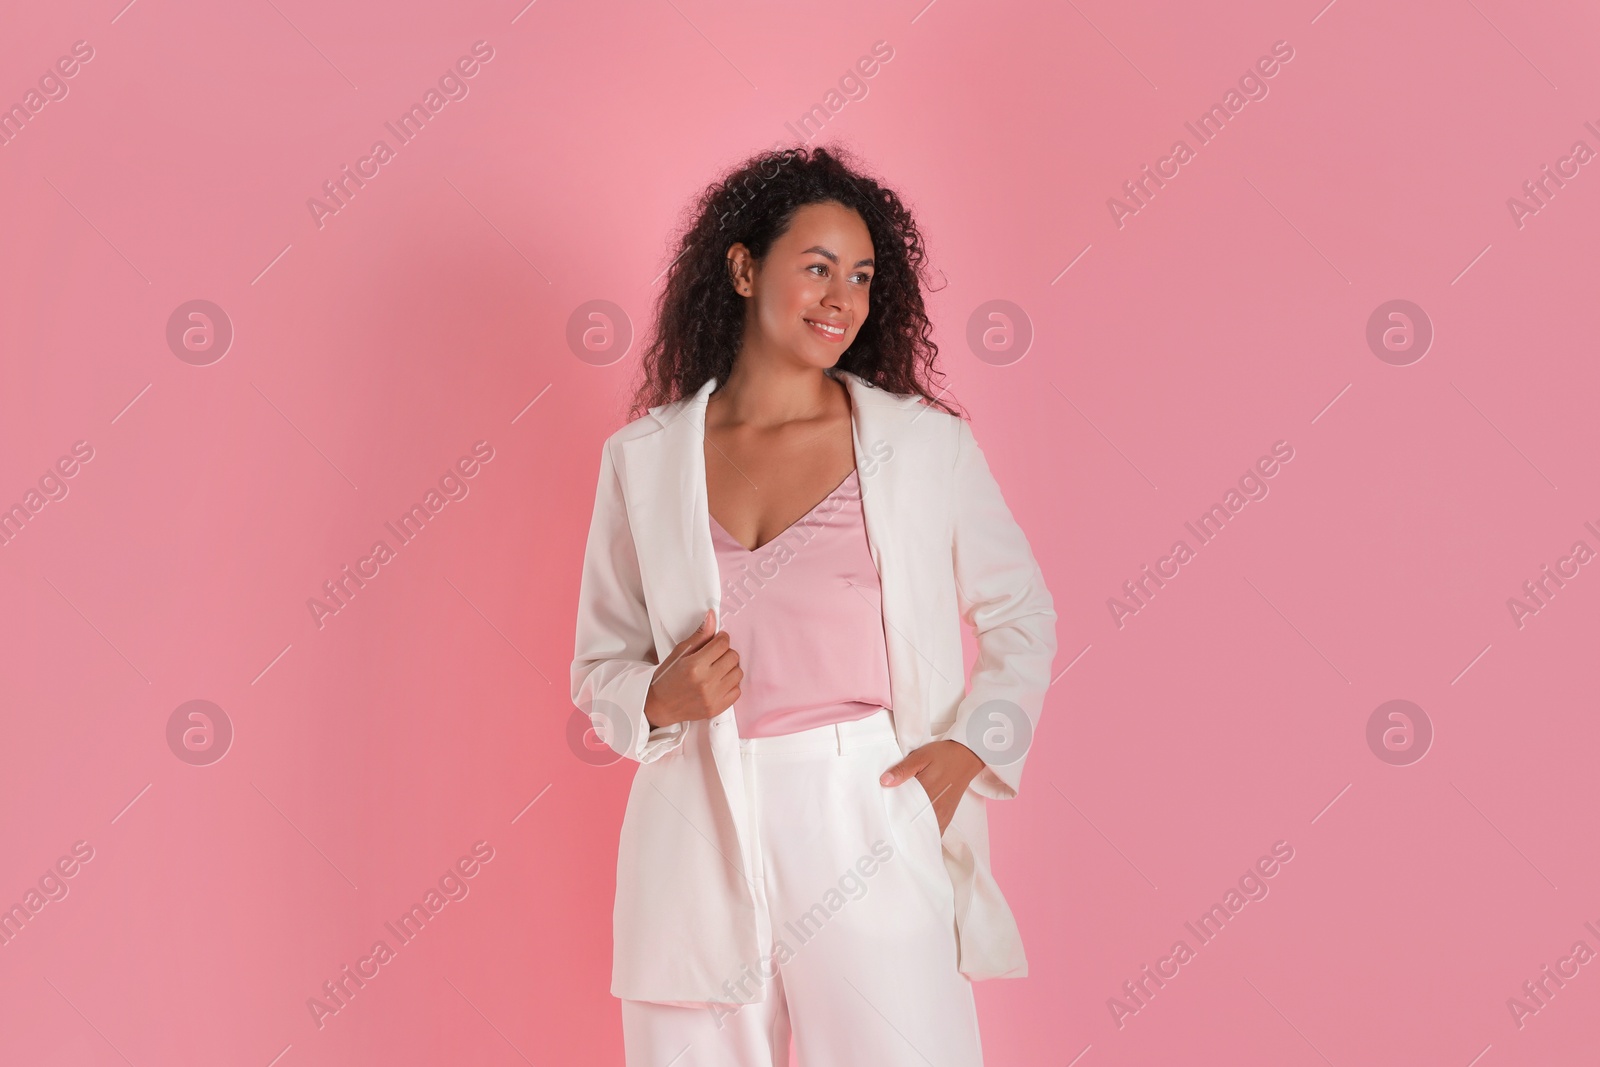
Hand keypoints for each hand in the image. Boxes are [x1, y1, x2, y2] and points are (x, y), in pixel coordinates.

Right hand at [643, 609, 741, 728]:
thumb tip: (711, 616)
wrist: (660, 705)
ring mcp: (712, 697)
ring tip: (717, 669)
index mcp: (694, 666)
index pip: (722, 644)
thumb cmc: (668, 677)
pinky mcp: (717, 708)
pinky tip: (719, 682)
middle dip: (725, 652)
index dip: (721, 638)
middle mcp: (705, 682)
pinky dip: (730, 684)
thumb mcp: (680, 652)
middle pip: (733, 657)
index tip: (717, 640)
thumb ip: (699, 636)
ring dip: (730, 668)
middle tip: (715, 655)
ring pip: (738, 673)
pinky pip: (737, 690)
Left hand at [880, 740, 986, 835]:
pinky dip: (926, 832)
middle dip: (901, 827)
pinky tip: (917, 829)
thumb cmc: (943, 756)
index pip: (903, 812)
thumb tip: (885, 781)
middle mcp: (936, 807)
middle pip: (913, 825)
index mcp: (926, 792)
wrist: (966, 757)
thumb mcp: (920, 757)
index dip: (892, 817)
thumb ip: (902, 770)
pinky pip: (935, 831)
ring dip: (913, 831)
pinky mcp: (947, 816)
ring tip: (902, 828)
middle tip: (890, 825)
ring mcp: (943, 814)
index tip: (884, 818)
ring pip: (925, 831)